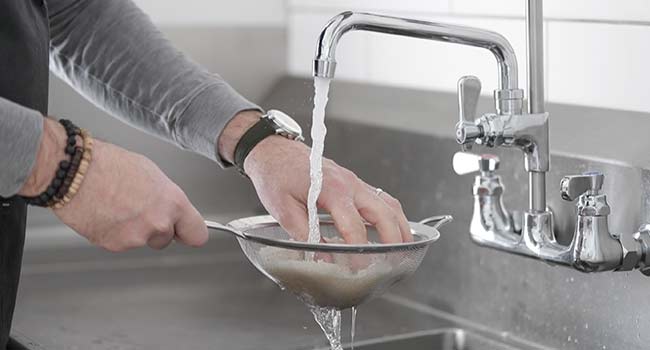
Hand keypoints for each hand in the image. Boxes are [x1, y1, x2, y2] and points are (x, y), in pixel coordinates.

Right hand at [20, 118, 207, 251]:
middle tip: (138, 209)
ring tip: (117, 206)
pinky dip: (114, 232)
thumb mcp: (151, 174)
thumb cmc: (109, 165)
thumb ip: (165, 198)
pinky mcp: (114, 245)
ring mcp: (136, 237)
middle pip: (166, 239)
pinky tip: (105, 213)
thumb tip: (169, 208)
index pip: (197, 234)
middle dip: (156, 229)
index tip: (185, 232)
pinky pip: (120, 242)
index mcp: (173, 203)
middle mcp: (158, 223)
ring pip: (142, 241)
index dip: (189, 233)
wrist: (73, 172)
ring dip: (133, 230)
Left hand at [217, 111, 411, 243]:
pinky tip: (392, 230)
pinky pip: (381, 198)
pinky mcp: (354, 183)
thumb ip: (304, 235)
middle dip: (393, 239)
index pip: (353, 226)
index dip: (359, 252)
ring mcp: (354, 182)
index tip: (360, 269)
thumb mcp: (283, 209)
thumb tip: (322, 259)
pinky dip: (391, 215)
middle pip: (383, 213)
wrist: (273, 151)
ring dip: (400, 225)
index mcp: (331, 189)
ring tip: (404, 249)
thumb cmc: (276, 176)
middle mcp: (349, 183)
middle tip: (394, 262)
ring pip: (388, 203)